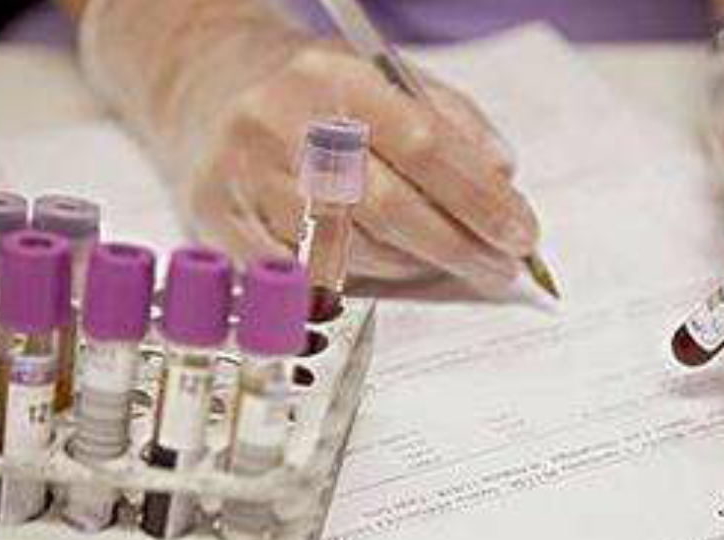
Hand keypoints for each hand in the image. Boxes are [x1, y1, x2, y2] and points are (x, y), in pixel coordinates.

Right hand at [80, 0, 537, 291]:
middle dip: (457, 247)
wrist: (203, 81)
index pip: (423, 144)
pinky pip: (304, 273)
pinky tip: (384, 266)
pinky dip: (357, 277)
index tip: (520, 233)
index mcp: (334, 76)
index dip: (479, 198)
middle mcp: (282, 122)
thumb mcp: (381, 77)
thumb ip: (449, 120)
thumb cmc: (309, 86)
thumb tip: (503, 178)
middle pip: (388, 207)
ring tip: (444, 260)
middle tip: (500, 269)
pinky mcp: (217, 220)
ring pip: (349, 249)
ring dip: (412, 265)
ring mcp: (243, 176)